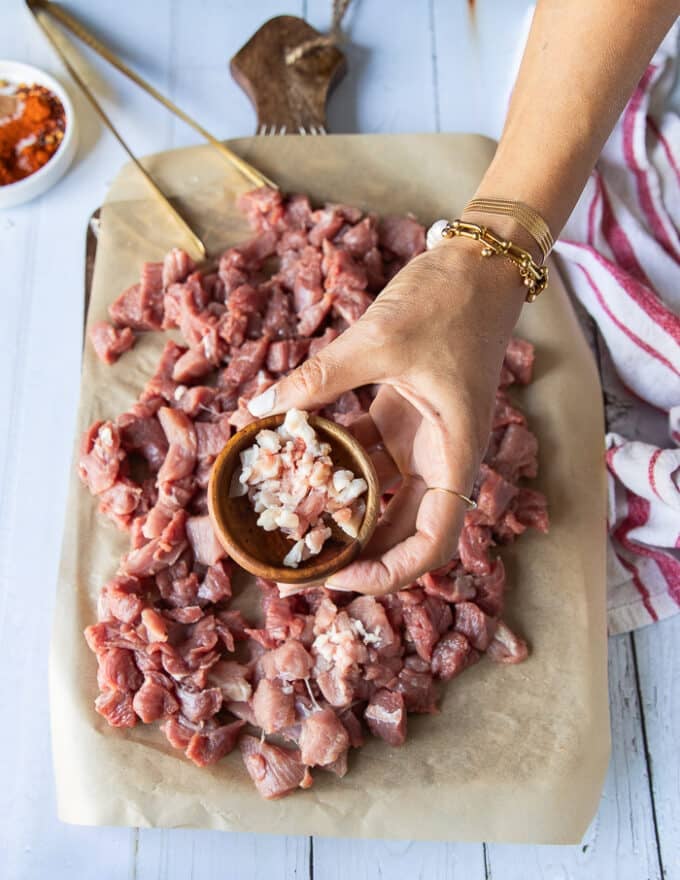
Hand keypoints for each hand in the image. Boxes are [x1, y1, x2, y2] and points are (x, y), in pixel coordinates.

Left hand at [248, 238, 525, 594]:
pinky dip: (332, 461)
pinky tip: (291, 460)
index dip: (388, 573)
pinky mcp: (401, 418)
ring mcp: (420, 440)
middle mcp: (439, 458)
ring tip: (287, 524)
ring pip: (380, 497)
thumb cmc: (447, 302)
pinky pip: (364, 455)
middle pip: (401, 532)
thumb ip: (318, 378)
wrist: (476, 265)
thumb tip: (258, 411)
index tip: (335, 577)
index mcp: (453, 454)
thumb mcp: (379, 339)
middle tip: (295, 565)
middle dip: (352, 556)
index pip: (433, 543)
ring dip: (339, 513)